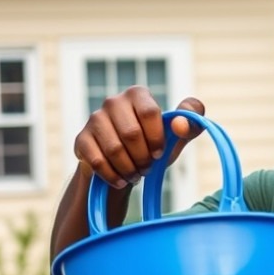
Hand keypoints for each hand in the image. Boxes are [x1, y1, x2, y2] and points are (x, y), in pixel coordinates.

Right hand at [74, 85, 204, 188]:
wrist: (124, 164)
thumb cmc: (154, 145)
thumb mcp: (177, 135)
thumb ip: (191, 123)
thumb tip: (180, 125)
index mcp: (138, 94)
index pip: (149, 112)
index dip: (157, 138)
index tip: (159, 152)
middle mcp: (113, 101)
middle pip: (131, 134)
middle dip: (143, 157)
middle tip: (147, 167)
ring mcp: (94, 119)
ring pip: (114, 149)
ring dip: (129, 168)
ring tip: (136, 173)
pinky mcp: (81, 139)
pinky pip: (97, 161)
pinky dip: (113, 176)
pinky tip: (121, 180)